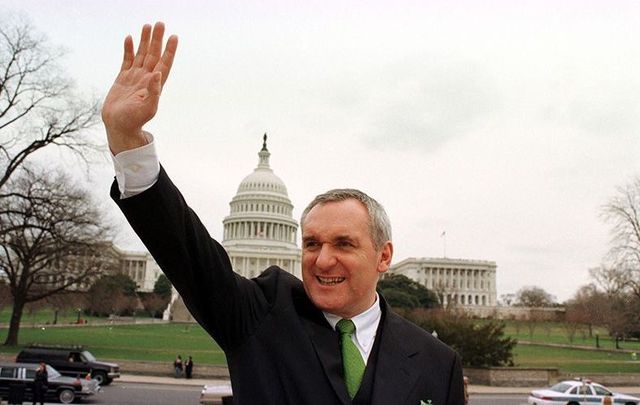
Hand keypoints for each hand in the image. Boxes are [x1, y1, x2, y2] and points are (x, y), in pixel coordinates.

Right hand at [102, 22, 177, 153]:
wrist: (118, 126)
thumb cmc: (134, 121)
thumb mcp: (147, 108)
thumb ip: (154, 92)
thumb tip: (158, 74)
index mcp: (155, 85)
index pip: (164, 63)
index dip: (169, 50)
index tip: (174, 37)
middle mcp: (147, 79)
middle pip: (154, 55)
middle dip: (157, 40)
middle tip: (160, 23)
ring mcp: (135, 77)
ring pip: (141, 55)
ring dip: (145, 41)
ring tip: (147, 26)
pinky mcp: (122, 79)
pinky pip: (127, 60)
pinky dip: (129, 49)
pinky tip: (130, 38)